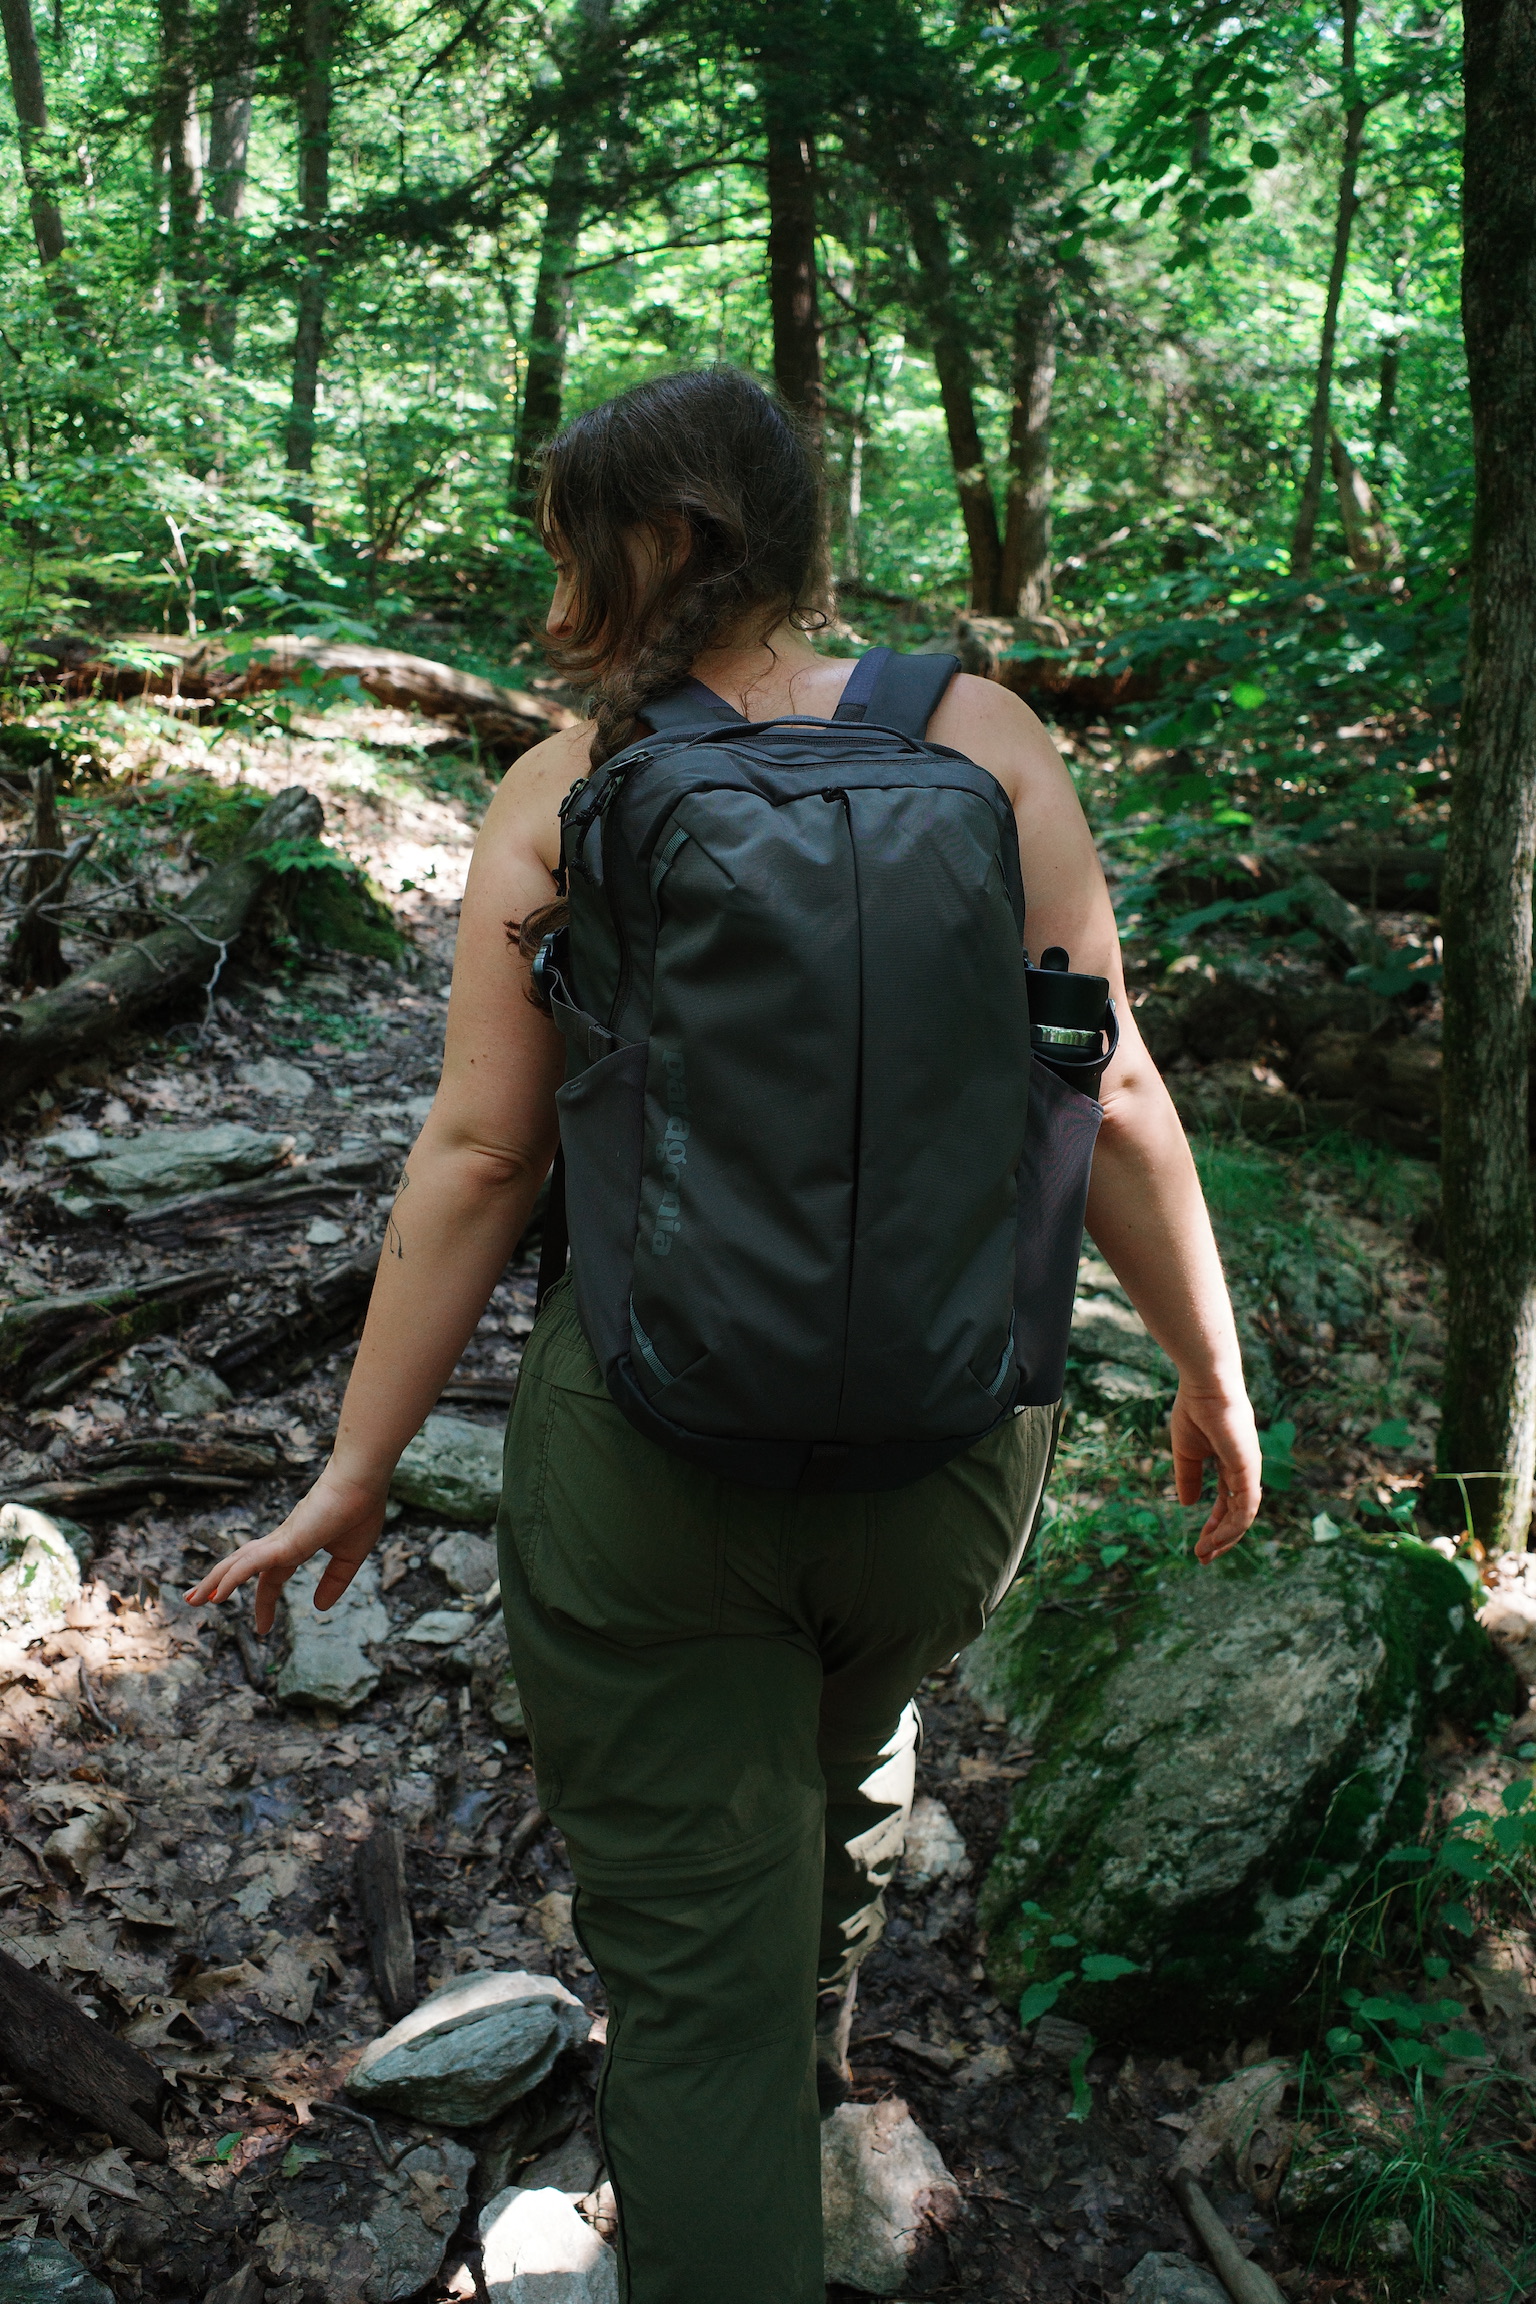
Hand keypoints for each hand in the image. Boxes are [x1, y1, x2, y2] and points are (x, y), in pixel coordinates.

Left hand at [185, 1466, 388, 1635]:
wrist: (362, 1483)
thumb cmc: (361, 1510)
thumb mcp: (350, 1557)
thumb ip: (335, 1582)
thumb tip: (319, 1608)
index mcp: (296, 1546)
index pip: (272, 1577)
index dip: (265, 1602)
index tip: (262, 1628)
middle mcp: (281, 1543)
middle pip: (241, 1566)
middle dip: (217, 1583)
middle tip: (196, 1599)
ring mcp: (279, 1541)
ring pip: (237, 1564)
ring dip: (213, 1582)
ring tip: (192, 1600)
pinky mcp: (283, 1542)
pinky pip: (250, 1564)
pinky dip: (231, 1579)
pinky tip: (216, 1595)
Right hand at [1170, 1378, 1261, 1562]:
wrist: (1205, 1387)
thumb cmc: (1195, 1411)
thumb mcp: (1186, 1453)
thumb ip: (1188, 1479)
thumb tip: (1189, 1505)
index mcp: (1230, 1465)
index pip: (1226, 1503)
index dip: (1214, 1525)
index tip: (1199, 1544)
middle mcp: (1244, 1471)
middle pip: (1237, 1514)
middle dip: (1222, 1538)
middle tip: (1203, 1557)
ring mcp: (1249, 1471)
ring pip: (1243, 1516)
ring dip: (1225, 1538)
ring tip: (1204, 1553)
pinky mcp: (1249, 1470)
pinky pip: (1244, 1508)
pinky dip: (1231, 1527)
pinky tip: (1215, 1538)